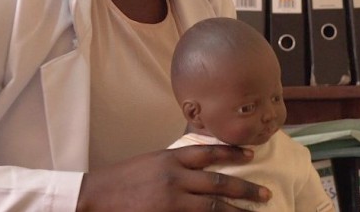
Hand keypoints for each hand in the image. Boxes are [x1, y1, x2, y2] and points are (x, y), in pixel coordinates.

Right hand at [76, 145, 271, 210]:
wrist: (94, 197)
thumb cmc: (122, 179)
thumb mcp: (151, 162)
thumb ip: (176, 164)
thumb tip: (202, 166)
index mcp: (170, 159)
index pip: (209, 152)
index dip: (232, 153)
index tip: (252, 154)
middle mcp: (174, 178)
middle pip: (218, 183)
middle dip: (245, 189)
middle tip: (266, 194)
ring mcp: (170, 202)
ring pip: (212, 208)